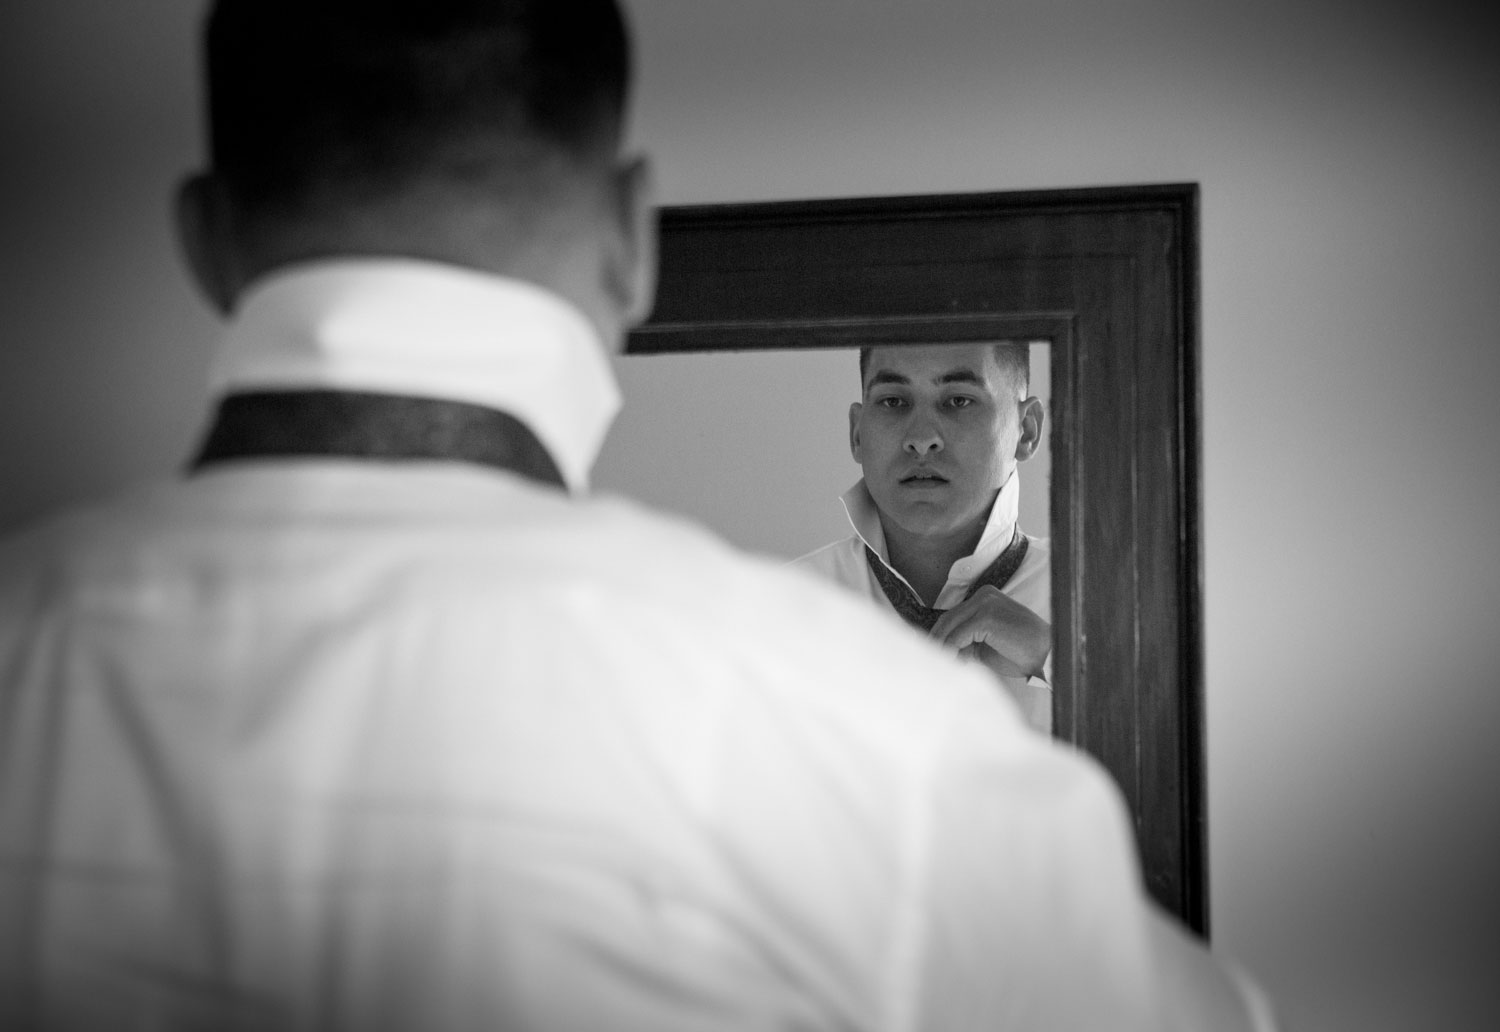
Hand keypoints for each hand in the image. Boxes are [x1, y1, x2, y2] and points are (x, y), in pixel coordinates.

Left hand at [928, 585, 1050, 680]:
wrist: (1047, 655)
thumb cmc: (1021, 652)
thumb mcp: (986, 643)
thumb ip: (965, 641)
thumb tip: (940, 650)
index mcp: (985, 597)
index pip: (953, 615)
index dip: (940, 635)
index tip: (933, 653)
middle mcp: (984, 595)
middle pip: (948, 618)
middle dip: (936, 641)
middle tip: (931, 660)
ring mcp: (985, 603)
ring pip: (950, 626)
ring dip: (942, 647)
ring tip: (942, 665)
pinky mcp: (986, 617)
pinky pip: (958, 636)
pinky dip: (951, 651)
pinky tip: (953, 663)